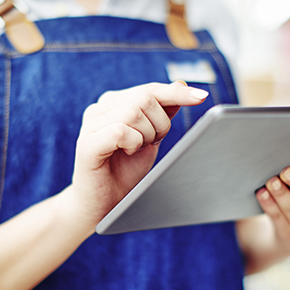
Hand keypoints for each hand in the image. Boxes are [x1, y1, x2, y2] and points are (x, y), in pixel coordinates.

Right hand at [70, 81, 207, 227]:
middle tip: (151, 143)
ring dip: (146, 135)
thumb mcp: (151, 138)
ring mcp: (91, 124)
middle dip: (160, 123)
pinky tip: (127, 153)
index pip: (150, 89)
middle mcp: (100, 108)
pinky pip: (120, 131)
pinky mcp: (87, 143)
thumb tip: (181, 84)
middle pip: (144, 98)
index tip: (202, 97)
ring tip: (136, 149)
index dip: (177, 93)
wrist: (103, 205)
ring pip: (133, 113)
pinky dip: (133, 143)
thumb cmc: (125, 172)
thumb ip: (163, 113)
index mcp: (114, 103)